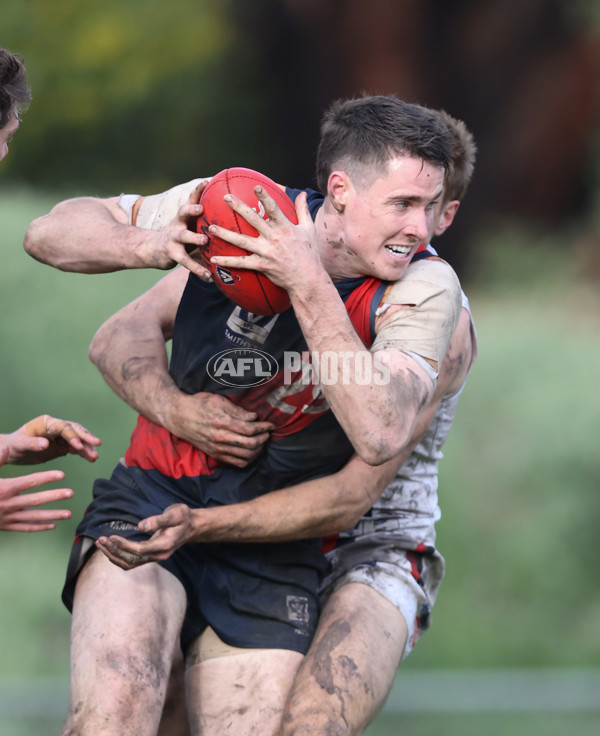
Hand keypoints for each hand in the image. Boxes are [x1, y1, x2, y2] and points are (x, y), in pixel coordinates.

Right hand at [0, 448, 73, 531]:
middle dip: (54, 496)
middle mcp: (7, 504)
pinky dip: (39, 527)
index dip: (46, 477)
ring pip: (33, 517)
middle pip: (35, 500)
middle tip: (71, 493)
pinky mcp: (5, 526)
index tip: (61, 474)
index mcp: (3, 489)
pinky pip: (25, 528)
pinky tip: (53, 525)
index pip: (29, 482)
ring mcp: (7, 518)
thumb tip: (5, 448)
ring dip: (52, 515)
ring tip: (69, 513)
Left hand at [2, 414, 100, 464]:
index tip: (78, 446)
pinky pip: (76, 449)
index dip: (72, 436)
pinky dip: (84, 453)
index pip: (63, 427)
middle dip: (86, 437)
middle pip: (75, 430)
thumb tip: (46, 443)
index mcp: (46, 423)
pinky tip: (91, 459)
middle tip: (97, 444)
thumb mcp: (20, 445)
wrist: (12, 453)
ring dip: (87, 447)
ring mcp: (60, 437)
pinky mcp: (62, 446)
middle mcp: (56, 427)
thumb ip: (32, 443)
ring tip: (95, 457)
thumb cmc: (13, 446)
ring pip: (78, 440)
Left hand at [96, 504, 193, 569]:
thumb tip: (141, 526)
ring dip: (113, 555)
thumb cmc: (183, 518)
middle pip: (131, 560)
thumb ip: (159, 520)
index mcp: (164, 545)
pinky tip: (110, 548)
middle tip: (101, 539)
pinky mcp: (150, 556)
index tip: (112, 537)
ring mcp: (154, 557)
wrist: (191, 526)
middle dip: (114, 551)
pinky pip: (131, 561)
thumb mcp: (175, 514)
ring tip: (101, 544)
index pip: (140, 550)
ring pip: (129, 563)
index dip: (124, 545)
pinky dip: (118, 556)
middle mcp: (158, 555)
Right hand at [149, 182, 212, 280]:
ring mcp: (173, 237)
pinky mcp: (172, 253)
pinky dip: (198, 269)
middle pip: (182, 212)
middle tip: (200, 208)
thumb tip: (236, 216)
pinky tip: (209, 276)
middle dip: (191, 209)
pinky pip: (186, 262)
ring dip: (194, 237)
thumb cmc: (183, 235)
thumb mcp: (192, 224)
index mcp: (185, 215)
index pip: (191, 199)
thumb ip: (208, 220)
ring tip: (204, 241)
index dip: (197, 190)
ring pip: (183, 236)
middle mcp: (177, 223)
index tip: (206, 182)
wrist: (156, 249)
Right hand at [163, 392, 273, 466]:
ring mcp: (217, 448)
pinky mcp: (214, 454)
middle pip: (250, 444)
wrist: (178, 416)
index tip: (271, 424)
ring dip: (258, 450)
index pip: (249, 429)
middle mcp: (219, 438)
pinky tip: (253, 452)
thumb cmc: (198, 404)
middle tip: (268, 433)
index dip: (263, 427)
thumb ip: (237, 410)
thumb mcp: (217, 400)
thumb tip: (253, 417)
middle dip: (263, 439)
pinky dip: (248, 459)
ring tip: (262, 442)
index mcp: (221, 422)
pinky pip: (236, 463)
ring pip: (245, 456)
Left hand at [208, 189, 324, 294]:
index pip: (274, 208)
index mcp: (286, 227)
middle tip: (225, 197)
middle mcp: (274, 238)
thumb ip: (302, 210)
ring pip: (242, 241)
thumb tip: (302, 193)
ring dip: (225, 234)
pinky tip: (214, 258)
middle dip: (238, 207)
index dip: (264, 197)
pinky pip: (241, 263)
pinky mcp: (262, 265)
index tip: (255, 187)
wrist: (307, 279)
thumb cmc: (309, 253)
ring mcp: (266, 252)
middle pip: (253, 219)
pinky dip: (227, 261)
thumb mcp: (309, 229)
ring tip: (210, 227)